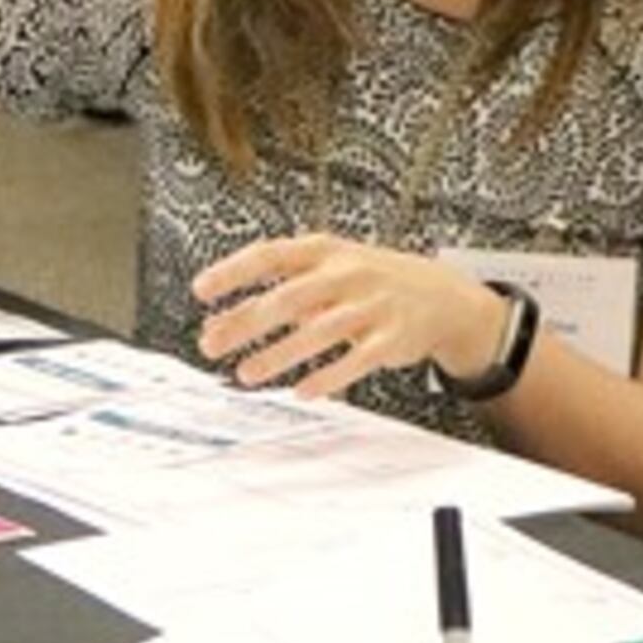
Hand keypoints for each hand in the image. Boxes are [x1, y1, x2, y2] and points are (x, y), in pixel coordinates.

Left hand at [192, 233, 504, 400]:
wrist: (442, 295)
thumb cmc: (369, 282)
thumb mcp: (326, 272)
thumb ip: (277, 294)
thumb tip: (220, 323)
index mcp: (324, 251)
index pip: (270, 255)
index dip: (234, 271)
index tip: (200, 290)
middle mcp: (347, 274)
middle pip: (289, 297)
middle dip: (246, 321)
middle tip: (211, 344)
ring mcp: (372, 305)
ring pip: (320, 331)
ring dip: (279, 354)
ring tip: (247, 373)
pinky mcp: (392, 337)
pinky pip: (357, 360)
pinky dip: (328, 377)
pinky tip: (302, 391)